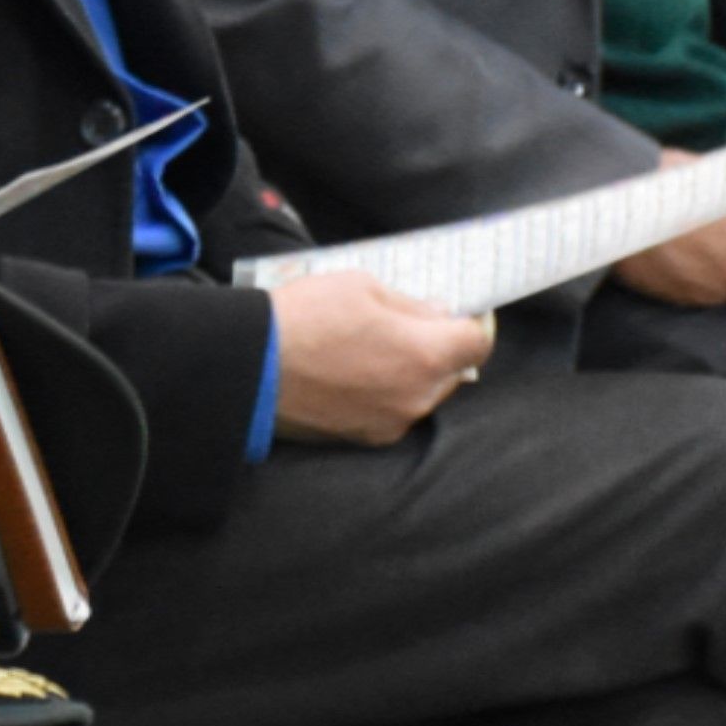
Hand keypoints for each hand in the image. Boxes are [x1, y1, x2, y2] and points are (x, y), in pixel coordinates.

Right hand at [264, 267, 490, 445]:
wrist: (247, 367)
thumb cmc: (305, 317)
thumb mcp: (362, 286)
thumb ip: (410, 305)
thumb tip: (435, 316)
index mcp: (425, 356)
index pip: (478, 343)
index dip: (477, 324)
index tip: (465, 313)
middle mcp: (416, 398)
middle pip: (452, 372)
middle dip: (440, 348)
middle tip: (410, 324)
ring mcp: (390, 423)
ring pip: (421, 394)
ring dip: (411, 372)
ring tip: (374, 349)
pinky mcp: (362, 439)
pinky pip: (391, 412)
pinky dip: (384, 393)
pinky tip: (353, 373)